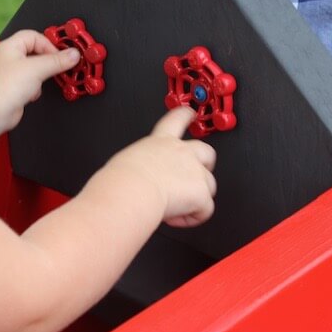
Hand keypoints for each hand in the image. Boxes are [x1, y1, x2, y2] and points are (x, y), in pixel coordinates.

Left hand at [0, 30, 80, 131]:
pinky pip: (30, 84)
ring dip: (40, 77)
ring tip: (40, 81)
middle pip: (35, 52)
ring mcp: (9, 74)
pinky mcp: (13, 89)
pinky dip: (34, 88)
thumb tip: (73, 54)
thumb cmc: (4, 87)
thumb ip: (57, 61)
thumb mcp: (37, 69)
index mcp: (9, 46)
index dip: (49, 45)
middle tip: (58, 66)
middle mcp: (8, 58)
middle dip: (47, 61)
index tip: (61, 55)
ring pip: (33, 69)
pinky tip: (32, 93)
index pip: (34, 36)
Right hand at [105, 107, 216, 226]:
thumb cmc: (122, 178)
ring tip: (176, 206)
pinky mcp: (201, 193)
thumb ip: (141, 165)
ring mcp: (195, 172)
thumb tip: (139, 178)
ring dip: (196, 196)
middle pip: (207, 152)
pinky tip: (174, 218)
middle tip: (197, 176)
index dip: (186, 115)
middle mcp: (181, 152)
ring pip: (209, 185)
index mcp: (160, 141)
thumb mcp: (128, 161)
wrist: (132, 189)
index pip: (176, 120)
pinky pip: (204, 211)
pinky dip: (191, 218)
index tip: (190, 113)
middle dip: (206, 163)